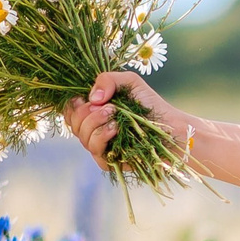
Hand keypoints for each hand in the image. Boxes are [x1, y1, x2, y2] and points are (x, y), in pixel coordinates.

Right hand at [62, 71, 179, 172]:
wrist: (170, 126)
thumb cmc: (149, 103)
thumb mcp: (129, 82)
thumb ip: (107, 79)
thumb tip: (92, 98)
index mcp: (93, 113)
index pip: (69, 112)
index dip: (72, 106)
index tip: (85, 99)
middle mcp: (94, 130)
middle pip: (74, 124)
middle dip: (88, 113)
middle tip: (109, 107)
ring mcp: (101, 147)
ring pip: (83, 138)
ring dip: (96, 124)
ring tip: (114, 116)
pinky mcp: (111, 161)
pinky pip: (96, 152)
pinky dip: (103, 138)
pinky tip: (116, 129)